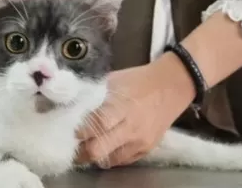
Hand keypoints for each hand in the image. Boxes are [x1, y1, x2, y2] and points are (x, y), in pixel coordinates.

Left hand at [74, 55, 194, 167]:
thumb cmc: (140, 80)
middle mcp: (131, 128)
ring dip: (93, 155)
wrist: (172, 86)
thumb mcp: (115, 80)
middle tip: (71, 144)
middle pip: (99, 149)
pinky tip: (104, 147)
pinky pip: (122, 161)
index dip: (79, 130)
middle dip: (80, 150)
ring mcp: (140, 142)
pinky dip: (109, 156)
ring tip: (85, 147)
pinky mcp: (146, 150)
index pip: (96, 125)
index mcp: (123, 106)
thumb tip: (73, 105)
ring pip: (108, 160)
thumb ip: (95, 94)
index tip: (69, 128)